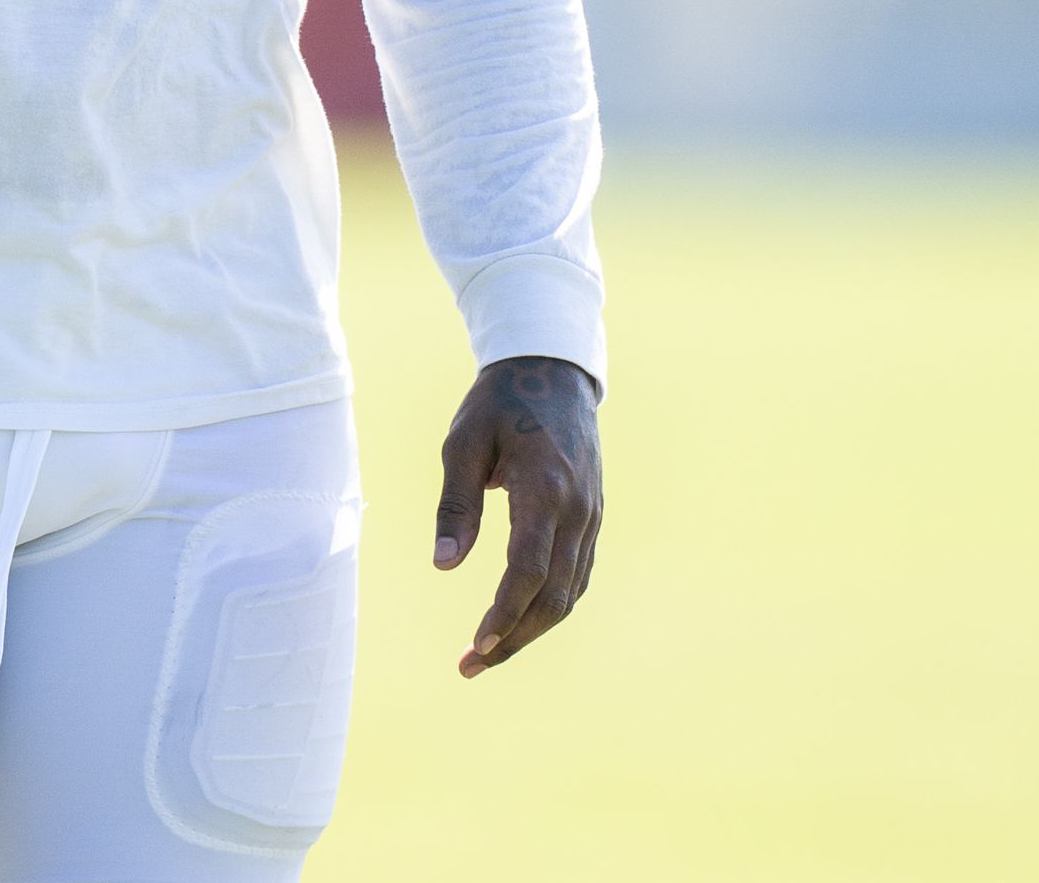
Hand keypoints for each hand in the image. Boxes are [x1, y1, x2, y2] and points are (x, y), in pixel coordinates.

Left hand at [431, 354, 601, 676]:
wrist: (553, 373)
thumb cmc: (499, 404)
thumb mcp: (463, 442)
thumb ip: (456, 503)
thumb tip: (445, 564)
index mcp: (545, 489)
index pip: (528, 570)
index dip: (504, 614)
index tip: (476, 645)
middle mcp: (577, 510)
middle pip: (553, 595)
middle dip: (513, 637)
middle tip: (470, 665)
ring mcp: (592, 516)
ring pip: (569, 592)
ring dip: (531, 630)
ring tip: (488, 654)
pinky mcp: (593, 519)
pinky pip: (576, 575)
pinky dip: (550, 605)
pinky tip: (520, 622)